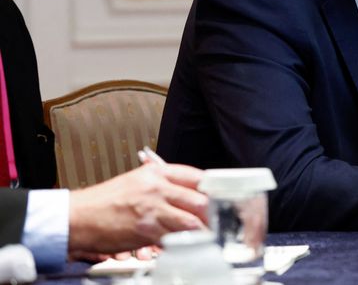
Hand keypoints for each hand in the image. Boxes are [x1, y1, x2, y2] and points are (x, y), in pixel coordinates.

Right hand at [68, 163, 207, 255]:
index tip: (221, 196)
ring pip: (190, 219)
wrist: (77, 217)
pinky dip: (184, 242)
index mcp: (156, 173)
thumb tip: (186, 193)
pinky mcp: (146, 229)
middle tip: (220, 220)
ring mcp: (153, 208)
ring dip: (203, 230)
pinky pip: (174, 237)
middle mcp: (157, 187)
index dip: (212, 188)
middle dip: (213, 212)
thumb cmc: (104, 202)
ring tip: (211, 235)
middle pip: (199, 198)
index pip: (196, 176)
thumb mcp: (136, 182)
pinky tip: (190, 245)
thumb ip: (161, 184)